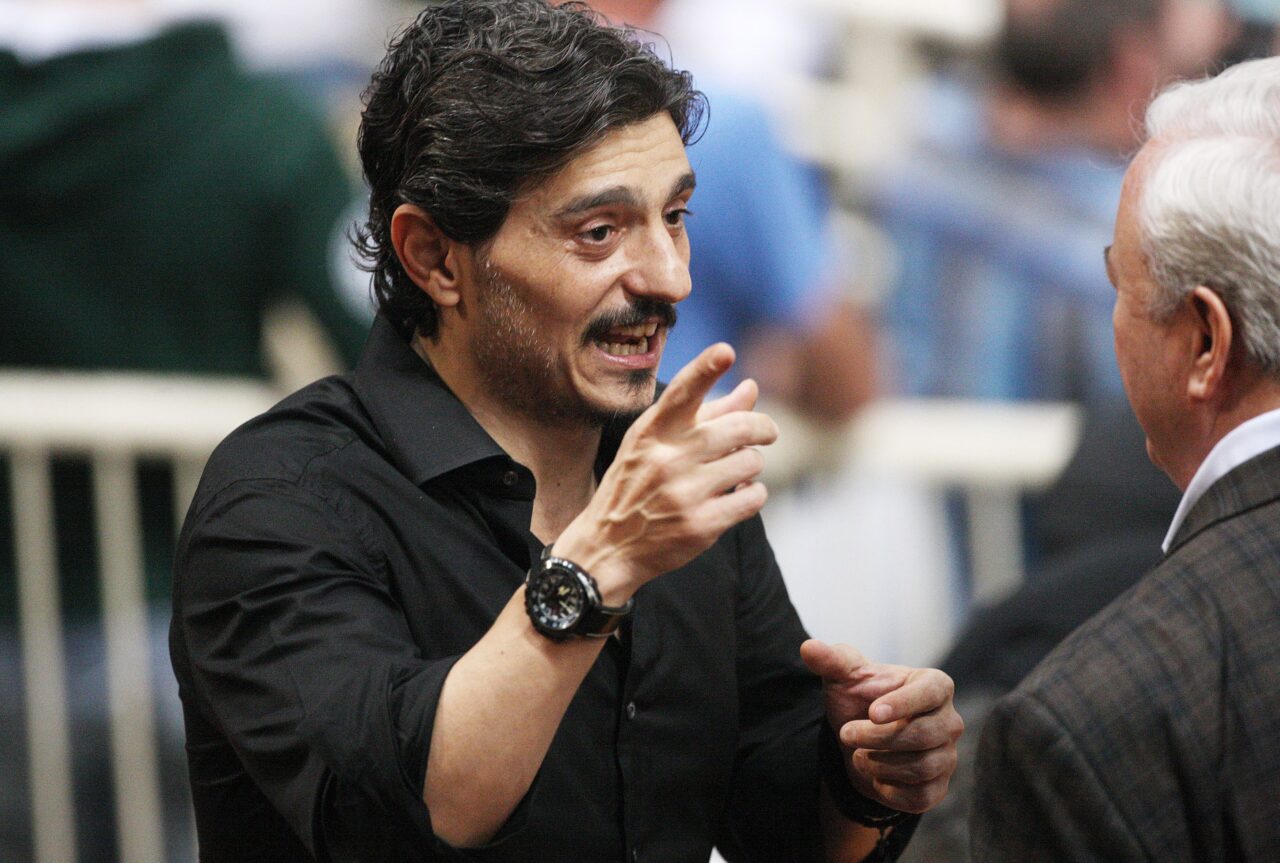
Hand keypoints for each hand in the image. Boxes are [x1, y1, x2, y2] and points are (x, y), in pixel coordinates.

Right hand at [554, 343, 778, 598]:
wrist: (607, 546)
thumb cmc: (636, 484)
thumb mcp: (655, 444)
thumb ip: (706, 414)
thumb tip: (751, 387)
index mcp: (652, 432)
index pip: (681, 393)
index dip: (705, 369)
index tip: (725, 351)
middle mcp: (666, 459)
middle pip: (739, 428)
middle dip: (762, 427)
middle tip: (767, 432)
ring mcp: (683, 494)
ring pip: (750, 462)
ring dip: (752, 465)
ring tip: (737, 472)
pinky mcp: (700, 526)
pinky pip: (752, 498)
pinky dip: (753, 493)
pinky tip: (739, 495)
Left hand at [800, 640, 962, 813]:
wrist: (860, 742)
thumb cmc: (859, 700)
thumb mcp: (844, 677)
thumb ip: (831, 660)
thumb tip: (808, 648)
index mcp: (934, 685)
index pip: (930, 692)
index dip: (903, 704)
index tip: (872, 712)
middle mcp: (949, 720)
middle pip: (924, 734)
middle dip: (877, 738)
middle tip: (846, 734)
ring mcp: (947, 755)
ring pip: (922, 767)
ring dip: (879, 764)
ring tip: (858, 754)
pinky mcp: (938, 787)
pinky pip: (920, 797)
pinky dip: (889, 790)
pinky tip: (875, 776)